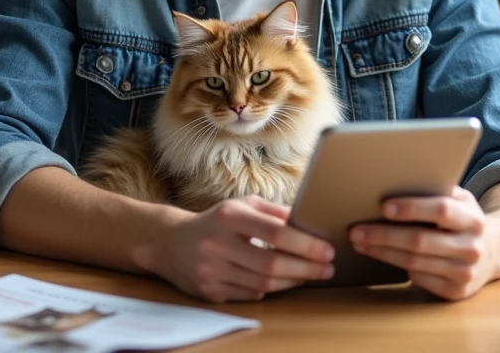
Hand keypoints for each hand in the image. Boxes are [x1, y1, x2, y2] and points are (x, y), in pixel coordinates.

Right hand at [143, 195, 336, 302]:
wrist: (171, 243)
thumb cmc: (217, 221)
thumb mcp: (242, 206)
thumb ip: (274, 211)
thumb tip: (308, 221)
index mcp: (229, 216)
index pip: (275, 232)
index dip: (305, 243)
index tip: (327, 249)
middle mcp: (217, 243)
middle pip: (271, 263)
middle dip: (306, 268)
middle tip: (328, 268)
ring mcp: (211, 270)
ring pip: (263, 282)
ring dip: (293, 280)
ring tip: (310, 274)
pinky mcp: (209, 291)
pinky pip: (250, 294)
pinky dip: (271, 288)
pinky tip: (283, 281)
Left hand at [350, 186, 499, 301]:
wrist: (493, 252)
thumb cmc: (463, 220)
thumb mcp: (461, 201)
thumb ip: (438, 191)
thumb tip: (396, 179)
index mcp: (473, 219)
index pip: (441, 210)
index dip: (412, 208)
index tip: (384, 206)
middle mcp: (472, 247)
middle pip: (420, 241)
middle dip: (383, 235)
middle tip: (356, 230)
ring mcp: (465, 273)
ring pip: (414, 262)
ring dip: (382, 252)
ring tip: (360, 242)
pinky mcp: (455, 291)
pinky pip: (418, 278)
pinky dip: (397, 266)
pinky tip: (380, 255)